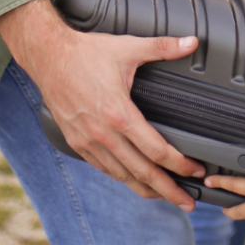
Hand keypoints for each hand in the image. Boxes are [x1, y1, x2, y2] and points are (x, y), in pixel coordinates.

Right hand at [0, 0, 202, 208]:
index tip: (195, 171)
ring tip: (165, 196)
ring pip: (122, 176)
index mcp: (119, 114)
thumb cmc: (87, 52)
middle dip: (168, 190)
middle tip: (188, 202)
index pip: (156, 150)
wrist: (48, 57)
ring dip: (146, 189)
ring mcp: (88, 141)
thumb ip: (163, 47)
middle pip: (141, 172)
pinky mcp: (77, 142)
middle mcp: (103, 134)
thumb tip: (192, 42)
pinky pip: (104, 168)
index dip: (179, 164)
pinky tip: (132, 180)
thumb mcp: (128, 47)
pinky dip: (122, 178)